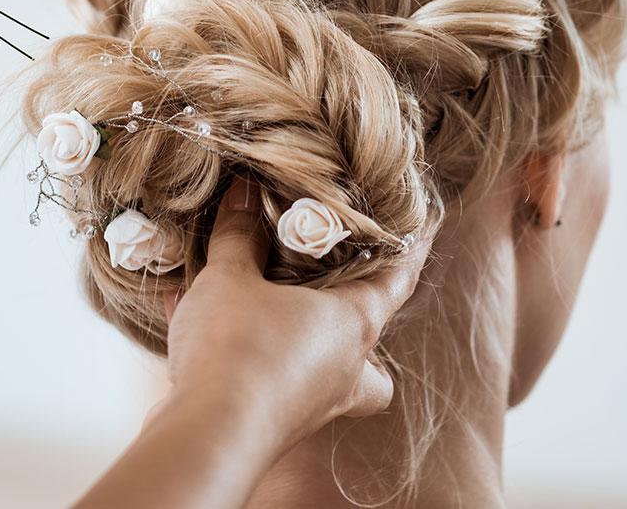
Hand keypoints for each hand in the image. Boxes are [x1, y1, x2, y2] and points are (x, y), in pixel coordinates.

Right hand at [163, 173, 428, 449]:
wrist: (206, 435)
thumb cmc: (236, 349)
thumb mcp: (230, 276)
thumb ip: (238, 233)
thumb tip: (244, 192)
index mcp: (352, 324)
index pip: (398, 279)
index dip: (412, 249)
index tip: (427, 224)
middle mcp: (344, 369)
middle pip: (375, 346)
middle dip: (363, 321)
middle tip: (339, 291)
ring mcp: (313, 402)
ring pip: (332, 376)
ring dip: (308, 345)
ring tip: (273, 315)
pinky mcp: (275, 422)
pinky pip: (268, 380)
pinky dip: (244, 356)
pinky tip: (199, 326)